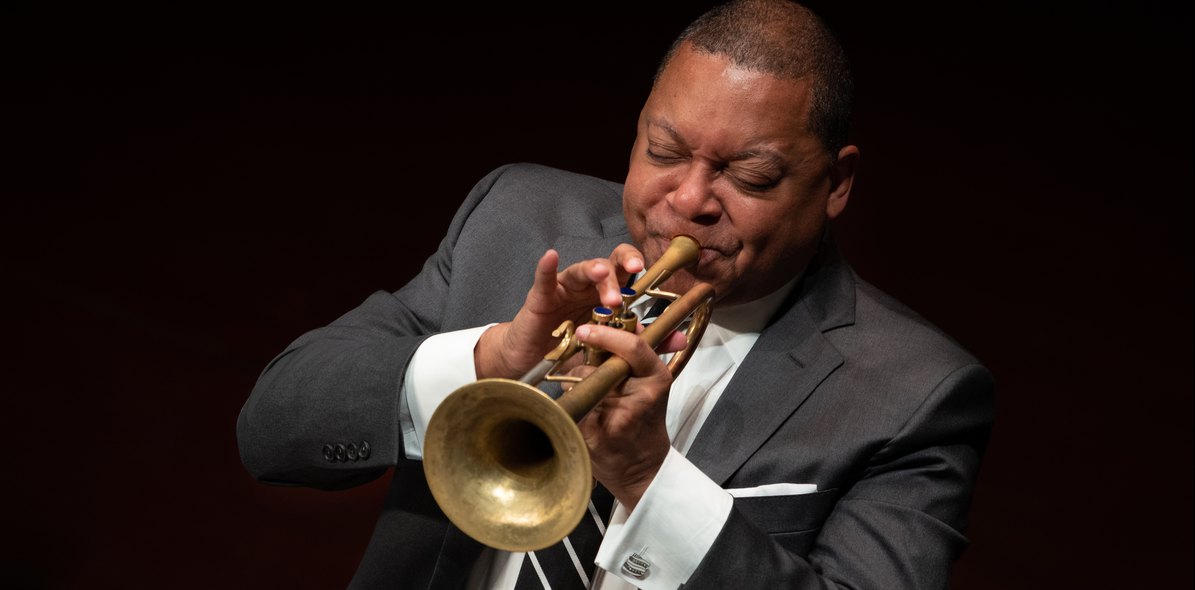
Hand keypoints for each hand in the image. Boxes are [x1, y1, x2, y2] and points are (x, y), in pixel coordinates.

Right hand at [474, 245, 645, 378]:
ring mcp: (564, 289)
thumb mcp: (611, 350)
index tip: (647, 268)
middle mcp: (587, 286)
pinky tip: (551, 256)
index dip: (635, 264)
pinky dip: (547, 267)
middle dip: (618, 269)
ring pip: (580, 270)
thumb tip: (679, 337)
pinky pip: (544, 279)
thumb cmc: (572, 352)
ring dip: (593, 272)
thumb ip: (644, 341)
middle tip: (629, 279)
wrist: (533, 365)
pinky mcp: (540, 297)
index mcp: (606, 294)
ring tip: (602, 278)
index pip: (623, 270)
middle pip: (606, 265)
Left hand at [573, 322, 675, 511]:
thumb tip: (606, 325)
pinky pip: (572, 405)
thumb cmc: (643, 424)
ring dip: (577, 383)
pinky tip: (584, 413)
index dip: (607, 334)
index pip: (634, 347)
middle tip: (584, 362)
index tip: (585, 329)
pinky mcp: (596, 435)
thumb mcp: (649, 384)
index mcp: (656, 378)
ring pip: (581, 381)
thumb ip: (634, 356)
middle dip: (587, 361)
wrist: (642, 469)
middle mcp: (641, 396)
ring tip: (591, 397)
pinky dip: (571, 404)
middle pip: (601, 362)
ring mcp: (618, 417)